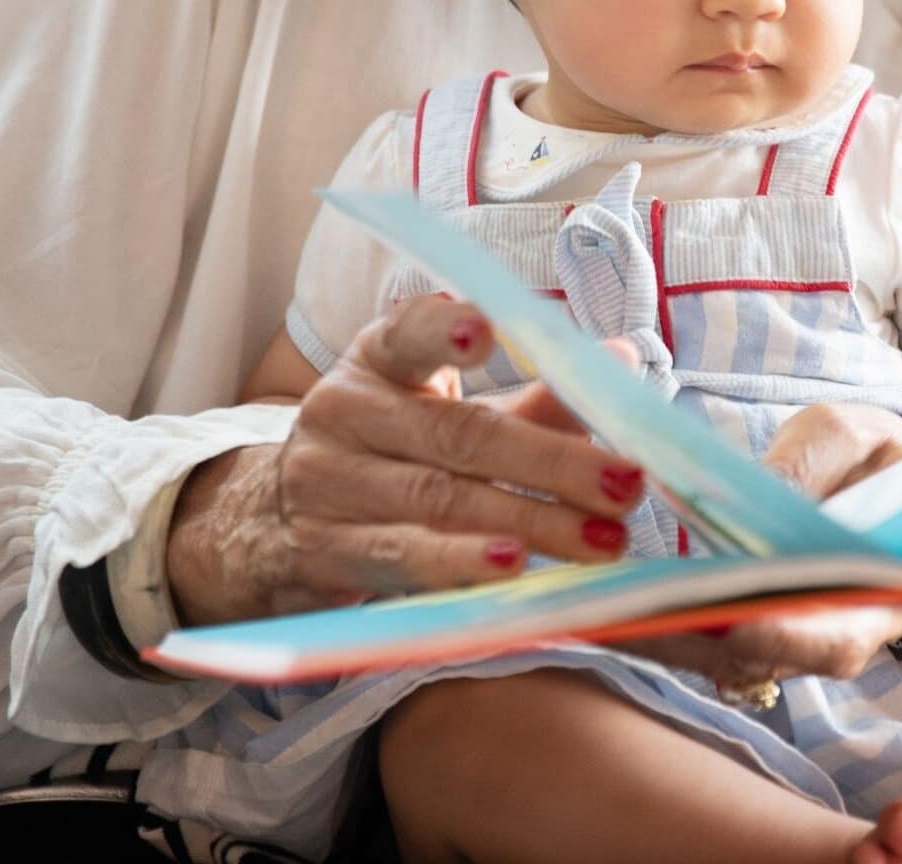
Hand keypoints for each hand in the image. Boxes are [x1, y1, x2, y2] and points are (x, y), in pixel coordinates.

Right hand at [167, 295, 646, 626]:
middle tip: (626, 482)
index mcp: (378, 362)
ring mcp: (328, 487)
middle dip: (551, 462)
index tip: (485, 331)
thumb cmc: (394, 454)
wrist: (275, 525)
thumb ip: (538, 395)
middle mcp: (344, 415)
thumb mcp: (449, 412)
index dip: (443, 330)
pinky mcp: (325, 553)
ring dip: (530, 524)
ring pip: (437, 503)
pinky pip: (404, 561)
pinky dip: (463, 567)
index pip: (407, 335)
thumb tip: (623, 360)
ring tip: (597, 539)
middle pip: (456, 436)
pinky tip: (514, 572)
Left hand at [617, 403, 901, 681]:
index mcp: (883, 598)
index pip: (831, 638)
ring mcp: (784, 643)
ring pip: (714, 659)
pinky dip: (648, 623)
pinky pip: (694, 639)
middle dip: (690, 640)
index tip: (723, 619)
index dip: (778, 635)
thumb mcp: (852, 437)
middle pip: (758, 659)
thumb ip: (813, 458)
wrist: (874, 478)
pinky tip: (594, 603)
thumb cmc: (871, 457)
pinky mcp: (741, 630)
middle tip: (626, 616)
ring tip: (594, 611)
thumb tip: (762, 490)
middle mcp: (832, 638)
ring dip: (654, 639)